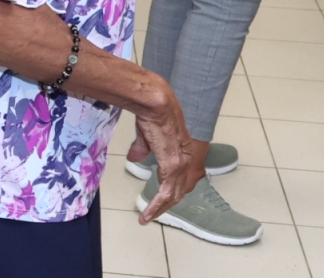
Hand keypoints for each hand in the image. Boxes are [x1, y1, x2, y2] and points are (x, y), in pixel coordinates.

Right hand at [133, 82, 200, 223]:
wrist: (157, 105)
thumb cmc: (153, 114)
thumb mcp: (147, 135)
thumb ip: (144, 148)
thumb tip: (135, 157)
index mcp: (186, 153)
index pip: (181, 179)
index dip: (172, 192)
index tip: (160, 201)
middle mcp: (188, 162)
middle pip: (179, 191)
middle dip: (166, 205)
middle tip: (153, 214)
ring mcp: (182, 166)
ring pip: (173, 196)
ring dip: (160, 209)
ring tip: (147, 217)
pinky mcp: (172, 168)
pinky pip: (165, 194)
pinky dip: (156, 206)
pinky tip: (146, 214)